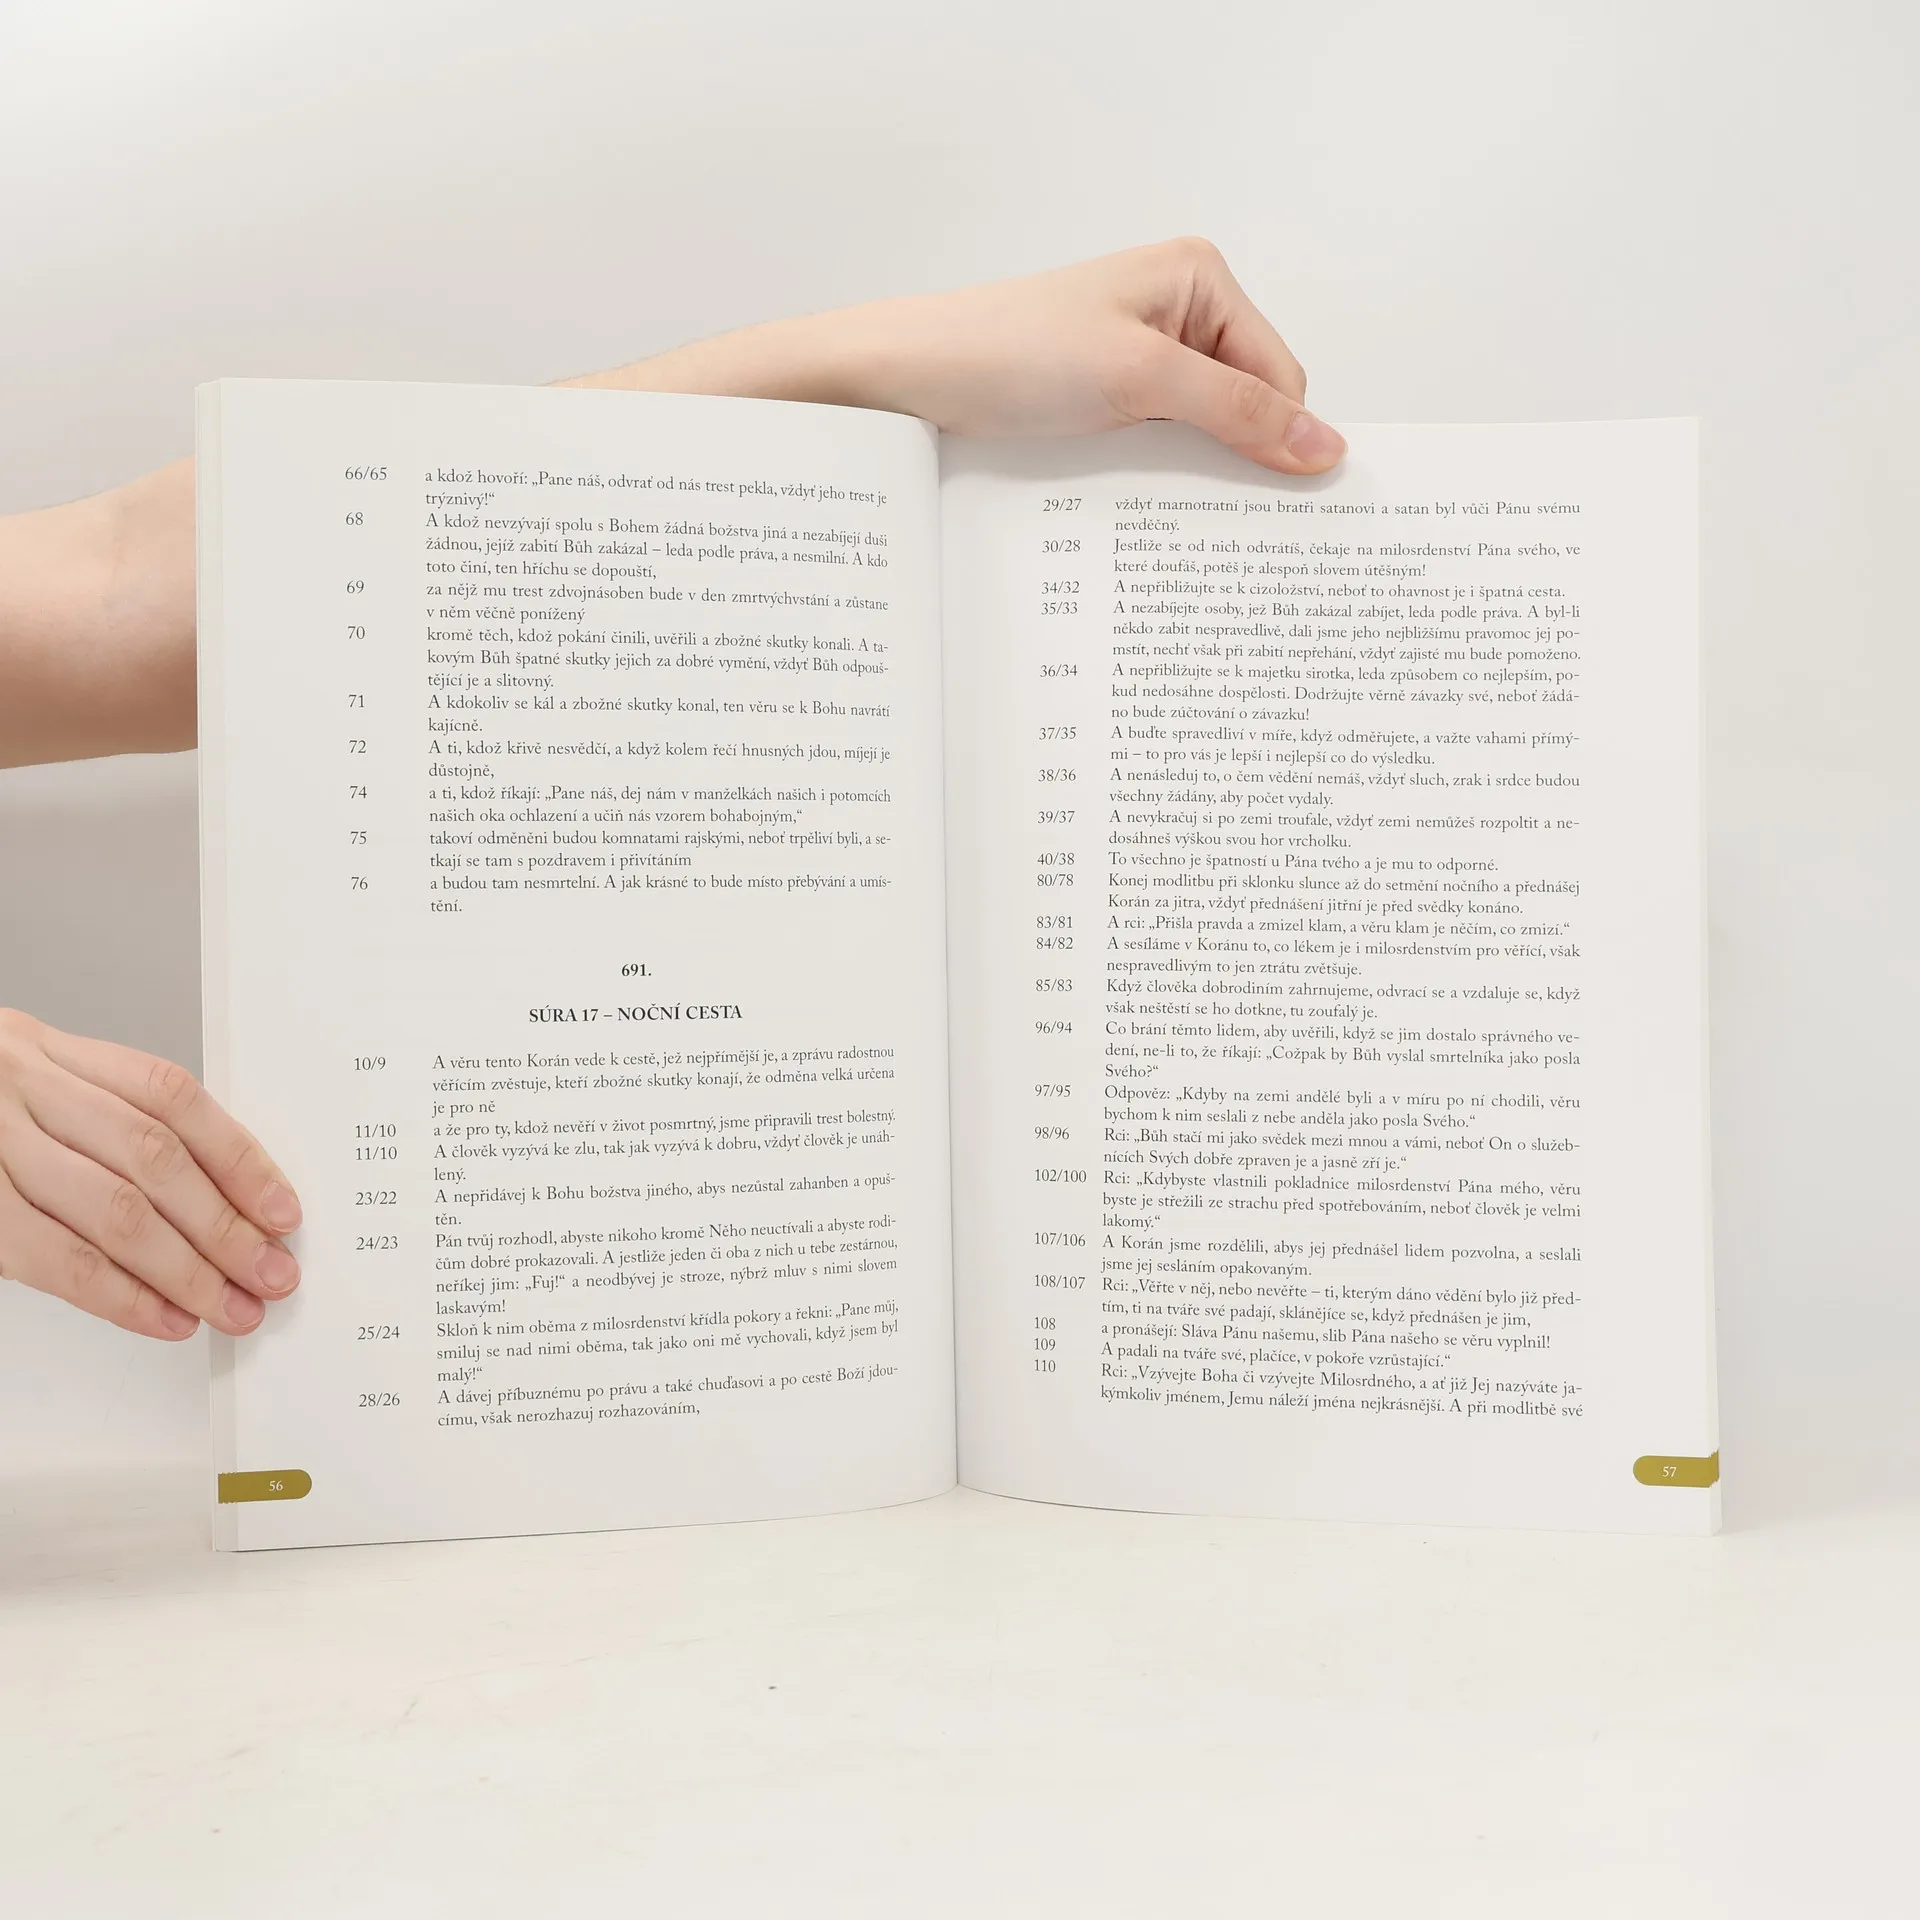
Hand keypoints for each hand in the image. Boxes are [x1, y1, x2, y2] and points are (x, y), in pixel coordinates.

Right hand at [0, 1010, 300, 1339]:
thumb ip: (114, 1118)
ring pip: (113, 1212)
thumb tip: (224, 1194)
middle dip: (225, 1226)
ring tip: (234, 1307)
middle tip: (273, 1273)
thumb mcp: (37, 1082)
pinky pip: (54, 1259)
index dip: (238, 1157)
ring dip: (186, 1271)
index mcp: (54, 1053)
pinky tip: (166, 1318)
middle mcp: (23, 1091)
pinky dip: (120, 1296)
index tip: (283, 1211)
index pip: (173, 1099)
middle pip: (153, 1160)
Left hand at [569, 236, 1346, 475]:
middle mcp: (1174, 310)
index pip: (1281, 376)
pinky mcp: (1101, 398)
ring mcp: (1136, 356)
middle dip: (1231, 460)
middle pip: (1245, 408)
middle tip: (1211, 516)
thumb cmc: (1004, 354)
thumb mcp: (1139, 379)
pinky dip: (1150, 476)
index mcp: (1199, 278)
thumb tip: (1325, 447)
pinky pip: (1156, 446)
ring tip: (1153, 501)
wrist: (901, 379)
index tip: (1274, 504)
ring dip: (1185, 474)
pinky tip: (1126, 499)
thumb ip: (1238, 413)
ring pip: (1200, 435)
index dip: (1276, 439)